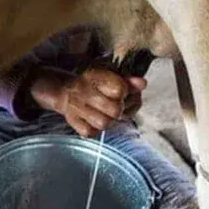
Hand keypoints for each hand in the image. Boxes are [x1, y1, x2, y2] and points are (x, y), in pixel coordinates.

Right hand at [29, 66, 146, 136]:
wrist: (64, 91)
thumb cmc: (93, 85)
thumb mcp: (109, 78)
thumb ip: (128, 81)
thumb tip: (143, 84)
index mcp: (96, 77)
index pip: (120, 89)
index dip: (125, 93)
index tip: (121, 92)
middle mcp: (84, 91)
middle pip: (115, 110)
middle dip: (119, 110)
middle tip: (114, 107)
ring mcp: (77, 107)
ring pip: (104, 123)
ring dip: (107, 121)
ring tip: (104, 115)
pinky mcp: (72, 121)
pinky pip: (90, 132)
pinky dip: (94, 129)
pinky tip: (93, 121)